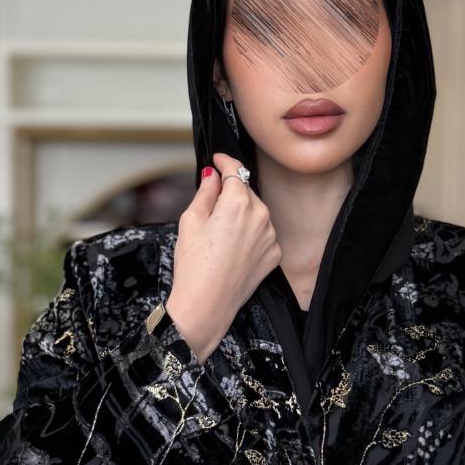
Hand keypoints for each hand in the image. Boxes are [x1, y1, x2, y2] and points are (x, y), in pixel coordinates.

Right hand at [166, 153, 281, 362]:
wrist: (206, 305)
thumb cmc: (193, 266)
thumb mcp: (190, 221)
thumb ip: (205, 192)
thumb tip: (212, 176)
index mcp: (238, 203)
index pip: (235, 171)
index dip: (225, 161)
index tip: (217, 159)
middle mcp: (261, 216)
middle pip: (246, 192)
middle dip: (231, 192)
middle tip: (211, 205)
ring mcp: (270, 236)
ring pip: (256, 213)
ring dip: (242, 213)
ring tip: (220, 233)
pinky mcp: (274, 254)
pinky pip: (263, 234)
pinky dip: (251, 234)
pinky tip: (232, 247)